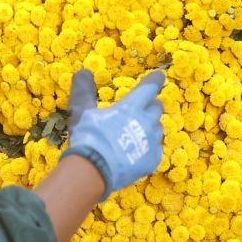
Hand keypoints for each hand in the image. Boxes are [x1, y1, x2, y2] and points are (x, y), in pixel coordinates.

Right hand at [63, 69, 166, 195]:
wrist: (95, 170)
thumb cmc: (89, 137)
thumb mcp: (82, 111)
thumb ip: (84, 90)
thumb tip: (83, 71)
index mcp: (131, 107)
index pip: (148, 88)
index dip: (154, 81)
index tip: (159, 76)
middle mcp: (146, 121)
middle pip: (156, 108)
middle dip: (150, 105)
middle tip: (142, 108)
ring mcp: (151, 142)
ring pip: (158, 128)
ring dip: (150, 126)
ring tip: (139, 131)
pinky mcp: (152, 160)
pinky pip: (156, 149)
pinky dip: (149, 147)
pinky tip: (139, 151)